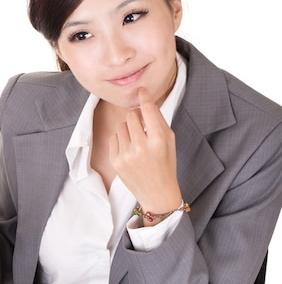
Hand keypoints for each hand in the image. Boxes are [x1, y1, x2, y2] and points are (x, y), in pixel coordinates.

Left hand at [109, 88, 181, 222]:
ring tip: (136, 142)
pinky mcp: (115, 162)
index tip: (141, 90)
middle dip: (136, 117)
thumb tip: (144, 102)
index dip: (144, 97)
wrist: (157, 193)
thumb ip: (158, 121)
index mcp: (158, 140)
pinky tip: (129, 150)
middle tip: (142, 126)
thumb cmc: (165, 164)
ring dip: (128, 129)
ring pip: (121, 126)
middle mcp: (141, 147)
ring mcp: (126, 155)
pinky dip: (121, 140)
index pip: (148, 110)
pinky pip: (113, 138)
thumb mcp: (169, 141)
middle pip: (131, 116)